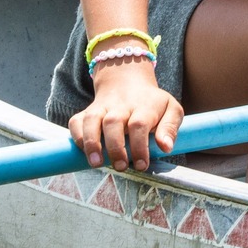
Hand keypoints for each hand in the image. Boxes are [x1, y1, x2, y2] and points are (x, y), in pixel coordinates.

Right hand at [68, 59, 183, 170]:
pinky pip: (77, 121)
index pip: (139, 124)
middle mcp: (121, 106)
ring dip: (91, 142)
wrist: (127, 81)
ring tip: (96, 163)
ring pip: (92, 120)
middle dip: (115, 147)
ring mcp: (102, 107)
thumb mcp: (171, 109)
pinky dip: (77, 136)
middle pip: (113, 122)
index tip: (141, 165)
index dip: (139, 146)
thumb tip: (166, 147)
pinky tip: (83, 151)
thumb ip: (170, 127)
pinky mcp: (88, 111)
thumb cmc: (152, 103)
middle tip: (120, 166)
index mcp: (144, 106)